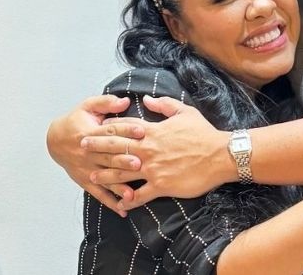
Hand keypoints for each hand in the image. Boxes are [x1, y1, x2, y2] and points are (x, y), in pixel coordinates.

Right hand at [46, 95, 137, 214]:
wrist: (55, 141)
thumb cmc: (77, 121)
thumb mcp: (88, 106)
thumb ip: (106, 102)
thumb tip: (125, 101)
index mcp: (89, 133)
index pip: (109, 132)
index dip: (125, 130)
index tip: (142, 130)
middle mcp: (88, 153)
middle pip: (108, 157)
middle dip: (123, 160)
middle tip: (139, 163)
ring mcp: (87, 169)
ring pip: (105, 178)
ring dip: (119, 186)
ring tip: (133, 194)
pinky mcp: (86, 181)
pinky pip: (99, 194)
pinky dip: (111, 203)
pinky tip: (124, 211)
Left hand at [79, 95, 232, 210]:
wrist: (220, 155)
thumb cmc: (204, 133)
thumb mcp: (184, 112)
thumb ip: (163, 105)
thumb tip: (145, 100)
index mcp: (153, 131)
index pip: (124, 127)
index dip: (108, 128)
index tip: (95, 127)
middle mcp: (148, 149)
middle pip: (116, 147)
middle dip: (97, 146)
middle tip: (82, 147)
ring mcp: (153, 168)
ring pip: (122, 172)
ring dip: (105, 173)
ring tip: (92, 175)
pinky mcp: (161, 185)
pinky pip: (139, 195)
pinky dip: (128, 200)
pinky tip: (119, 203)